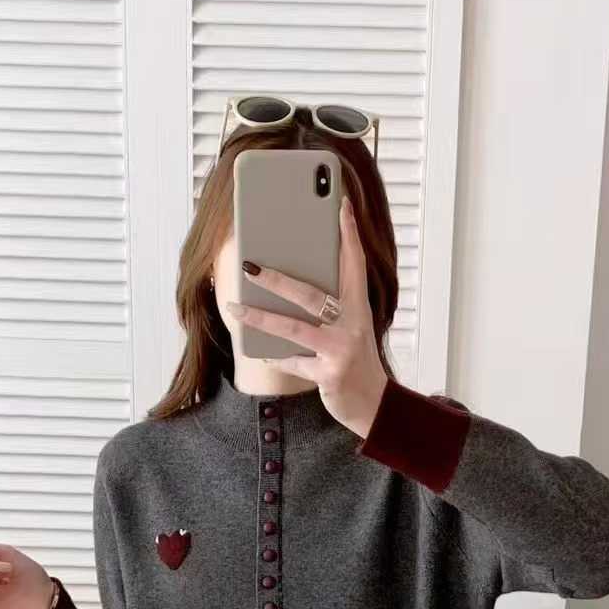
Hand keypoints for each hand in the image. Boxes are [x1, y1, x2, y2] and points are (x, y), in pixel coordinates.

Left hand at [227, 193, 387, 438]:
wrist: (373, 404)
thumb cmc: (355, 360)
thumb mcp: (350, 328)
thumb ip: (330, 307)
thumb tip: (287, 285)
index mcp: (359, 307)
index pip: (355, 263)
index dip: (348, 233)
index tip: (340, 204)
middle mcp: (352, 324)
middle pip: (309, 294)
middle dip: (276, 279)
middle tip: (249, 266)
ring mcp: (341, 349)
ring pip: (293, 327)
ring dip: (259, 317)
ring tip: (234, 308)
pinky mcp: (329, 373)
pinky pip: (293, 362)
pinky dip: (276, 358)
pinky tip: (261, 354)